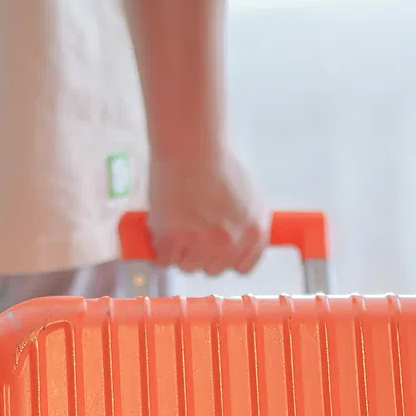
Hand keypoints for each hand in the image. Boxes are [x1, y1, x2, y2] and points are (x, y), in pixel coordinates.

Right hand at [147, 152, 269, 276]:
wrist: (192, 146)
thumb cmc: (218, 164)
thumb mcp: (251, 195)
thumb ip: (249, 225)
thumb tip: (240, 245)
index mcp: (254, 232)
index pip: (243, 267)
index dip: (227, 259)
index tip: (215, 251)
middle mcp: (230, 242)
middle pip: (213, 269)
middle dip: (201, 254)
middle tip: (191, 233)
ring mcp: (201, 242)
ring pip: (187, 267)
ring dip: (180, 252)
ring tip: (176, 226)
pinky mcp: (172, 239)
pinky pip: (165, 260)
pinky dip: (161, 248)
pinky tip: (163, 229)